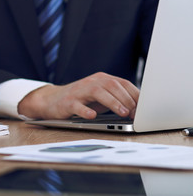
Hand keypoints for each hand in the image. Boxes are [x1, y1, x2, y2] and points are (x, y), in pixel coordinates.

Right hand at [18, 72, 139, 118]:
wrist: (51, 100)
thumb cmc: (81, 100)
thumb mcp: (100, 97)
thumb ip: (116, 98)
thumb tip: (138, 109)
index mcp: (101, 79)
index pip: (122, 83)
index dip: (135, 95)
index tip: (143, 108)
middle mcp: (90, 82)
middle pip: (112, 85)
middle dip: (126, 99)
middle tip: (134, 113)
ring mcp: (78, 91)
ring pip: (97, 92)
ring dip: (112, 102)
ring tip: (122, 113)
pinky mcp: (67, 102)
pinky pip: (77, 105)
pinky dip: (85, 111)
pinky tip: (92, 116)